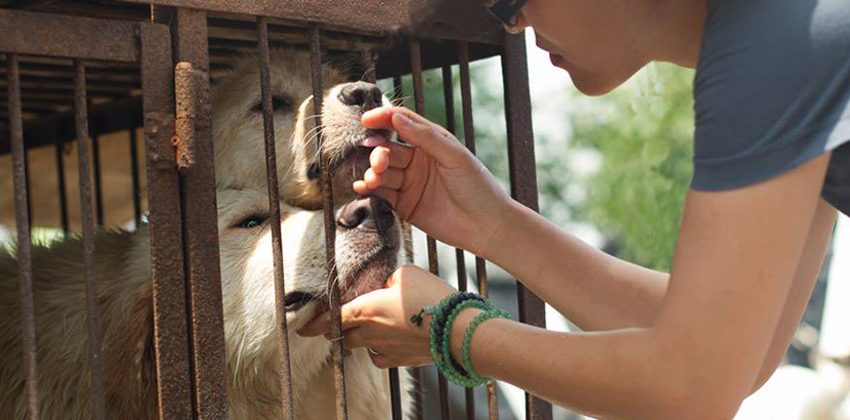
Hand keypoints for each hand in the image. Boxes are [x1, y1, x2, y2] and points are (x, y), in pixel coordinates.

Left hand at [297, 265, 456, 367]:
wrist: (456, 331)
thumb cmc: (431, 297)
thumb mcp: (405, 273)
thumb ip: (386, 278)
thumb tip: (383, 285)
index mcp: (365, 309)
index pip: (330, 318)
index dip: (314, 323)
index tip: (302, 327)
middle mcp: (369, 333)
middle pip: (343, 336)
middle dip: (335, 332)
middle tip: (331, 328)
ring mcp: (385, 350)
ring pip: (363, 347)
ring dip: (360, 340)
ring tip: (366, 331)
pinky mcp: (401, 361)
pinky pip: (381, 357)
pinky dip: (380, 350)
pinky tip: (390, 341)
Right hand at [355, 107, 513, 256]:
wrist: (487, 226)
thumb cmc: (478, 186)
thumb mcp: (454, 156)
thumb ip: (425, 137)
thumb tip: (396, 117)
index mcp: (431, 142)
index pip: (401, 123)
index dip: (383, 119)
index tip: (366, 120)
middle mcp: (417, 160)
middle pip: (387, 149)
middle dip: (378, 153)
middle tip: (379, 162)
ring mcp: (409, 182)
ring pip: (381, 172)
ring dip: (372, 173)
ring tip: (373, 179)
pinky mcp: (404, 205)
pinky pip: (381, 194)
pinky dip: (370, 190)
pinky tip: (364, 188)